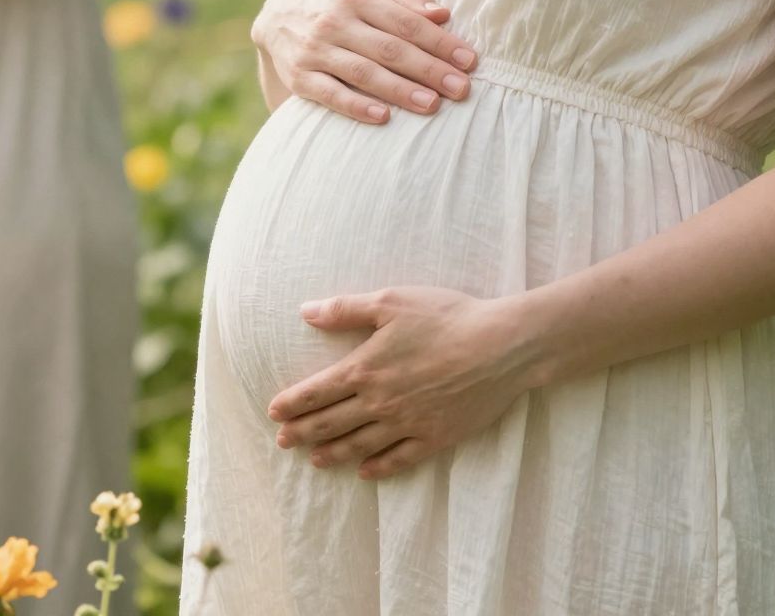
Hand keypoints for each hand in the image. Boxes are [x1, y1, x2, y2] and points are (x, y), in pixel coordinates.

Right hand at [251, 0, 476, 123]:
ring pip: (363, 72)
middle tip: (461, 88)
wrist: (278, 11)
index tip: (469, 60)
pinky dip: (355, 106)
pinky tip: (382, 117)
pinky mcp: (300, 76)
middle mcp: (335, 21)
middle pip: (389, 48)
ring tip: (432, 105)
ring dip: (399, 90)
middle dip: (429, 70)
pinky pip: (330, 94)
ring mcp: (315, 50)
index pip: (406, 22)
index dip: (439, 42)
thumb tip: (442, 14)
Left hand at [268, 286, 534, 479]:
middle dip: (303, 433)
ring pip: (360, 446)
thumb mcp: (391, 301)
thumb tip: (305, 312)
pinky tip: (365, 472)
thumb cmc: (445, 317)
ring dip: (333, 454)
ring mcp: (407, 424)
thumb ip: (345, 310)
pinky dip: (378, 468)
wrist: (500, 347)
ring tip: (315, 460)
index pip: (317, 392)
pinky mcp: (435, 438)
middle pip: (331, 423)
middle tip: (283, 441)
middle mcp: (380, 402)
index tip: (273, 413)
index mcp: (365, 369)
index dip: (292, 404)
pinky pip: (399, 460)